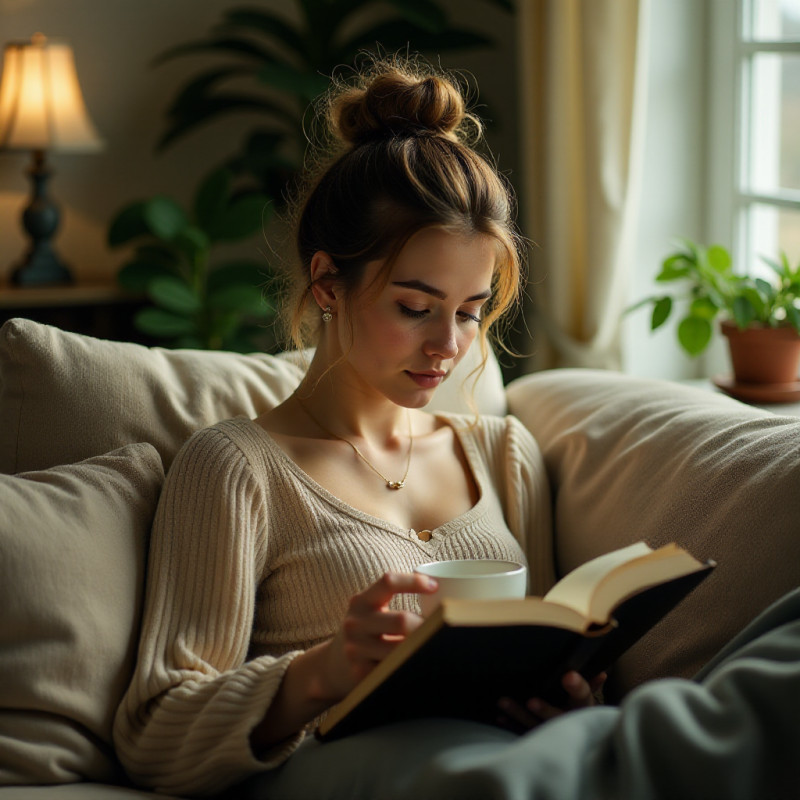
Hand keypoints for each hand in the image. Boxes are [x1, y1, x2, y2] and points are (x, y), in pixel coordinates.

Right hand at [320, 572, 437, 699]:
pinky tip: (417, 663)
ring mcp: (356, 650)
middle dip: (427, 625)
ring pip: (402, 648)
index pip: (388, 582)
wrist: (332, 666)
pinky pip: (395, 669)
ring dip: (421, 647)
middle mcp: (355, 623)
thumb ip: (393, 600)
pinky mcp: (360, 674)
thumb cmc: (364, 632)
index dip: (414, 581)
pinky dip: (410, 665)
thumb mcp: (369, 610)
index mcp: (361, 602)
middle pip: (402, 620)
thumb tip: (440, 597)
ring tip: (433, 646)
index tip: (435, 586)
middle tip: (443, 628)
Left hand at [497, 671, 606, 732]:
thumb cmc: (580, 712)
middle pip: (557, 717)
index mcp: (584, 709)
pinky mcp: (539, 741)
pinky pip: (523, 733)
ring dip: (519, 714)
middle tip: (531, 702)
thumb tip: (601, 673)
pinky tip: (500, 717)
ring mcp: (552, 735)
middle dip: (544, 710)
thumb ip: (588, 685)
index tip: (568, 676)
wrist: (581, 744)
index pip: (583, 696)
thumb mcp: (586, 700)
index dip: (577, 686)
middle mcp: (568, 723)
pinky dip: (511, 725)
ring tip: (503, 702)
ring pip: (535, 725)